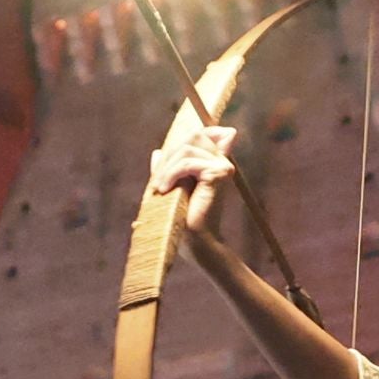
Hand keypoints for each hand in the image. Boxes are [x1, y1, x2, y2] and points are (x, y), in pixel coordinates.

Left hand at [148, 123, 237, 260]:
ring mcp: (222, 167)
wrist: (197, 244)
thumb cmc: (184, 221)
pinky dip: (171, 175)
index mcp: (214, 162)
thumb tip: (156, 152)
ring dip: (167, 168)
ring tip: (159, 188)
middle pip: (193, 137)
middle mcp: (222, 161)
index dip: (181, 140)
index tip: (163, 163)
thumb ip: (167, 169)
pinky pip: (188, 164)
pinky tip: (164, 190)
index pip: (200, 134)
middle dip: (169, 156)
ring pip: (187, 149)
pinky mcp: (218, 174)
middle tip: (158, 181)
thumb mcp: (171, 189)